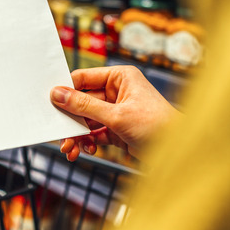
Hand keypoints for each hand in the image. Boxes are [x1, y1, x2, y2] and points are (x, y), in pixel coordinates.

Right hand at [51, 66, 181, 160]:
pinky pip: (95, 132)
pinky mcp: (117, 129)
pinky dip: (88, 141)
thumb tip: (58, 94)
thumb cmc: (158, 125)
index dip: (66, 90)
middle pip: (82, 102)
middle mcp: (117, 91)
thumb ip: (84, 106)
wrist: (180, 152)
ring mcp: (117, 111)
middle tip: (58, 133)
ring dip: (77, 134)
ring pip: (86, 120)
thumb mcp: (117, 115)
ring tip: (70, 149)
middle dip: (70, 120)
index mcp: (120, 77)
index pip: (84, 79)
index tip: (49, 102)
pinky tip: (86, 150)